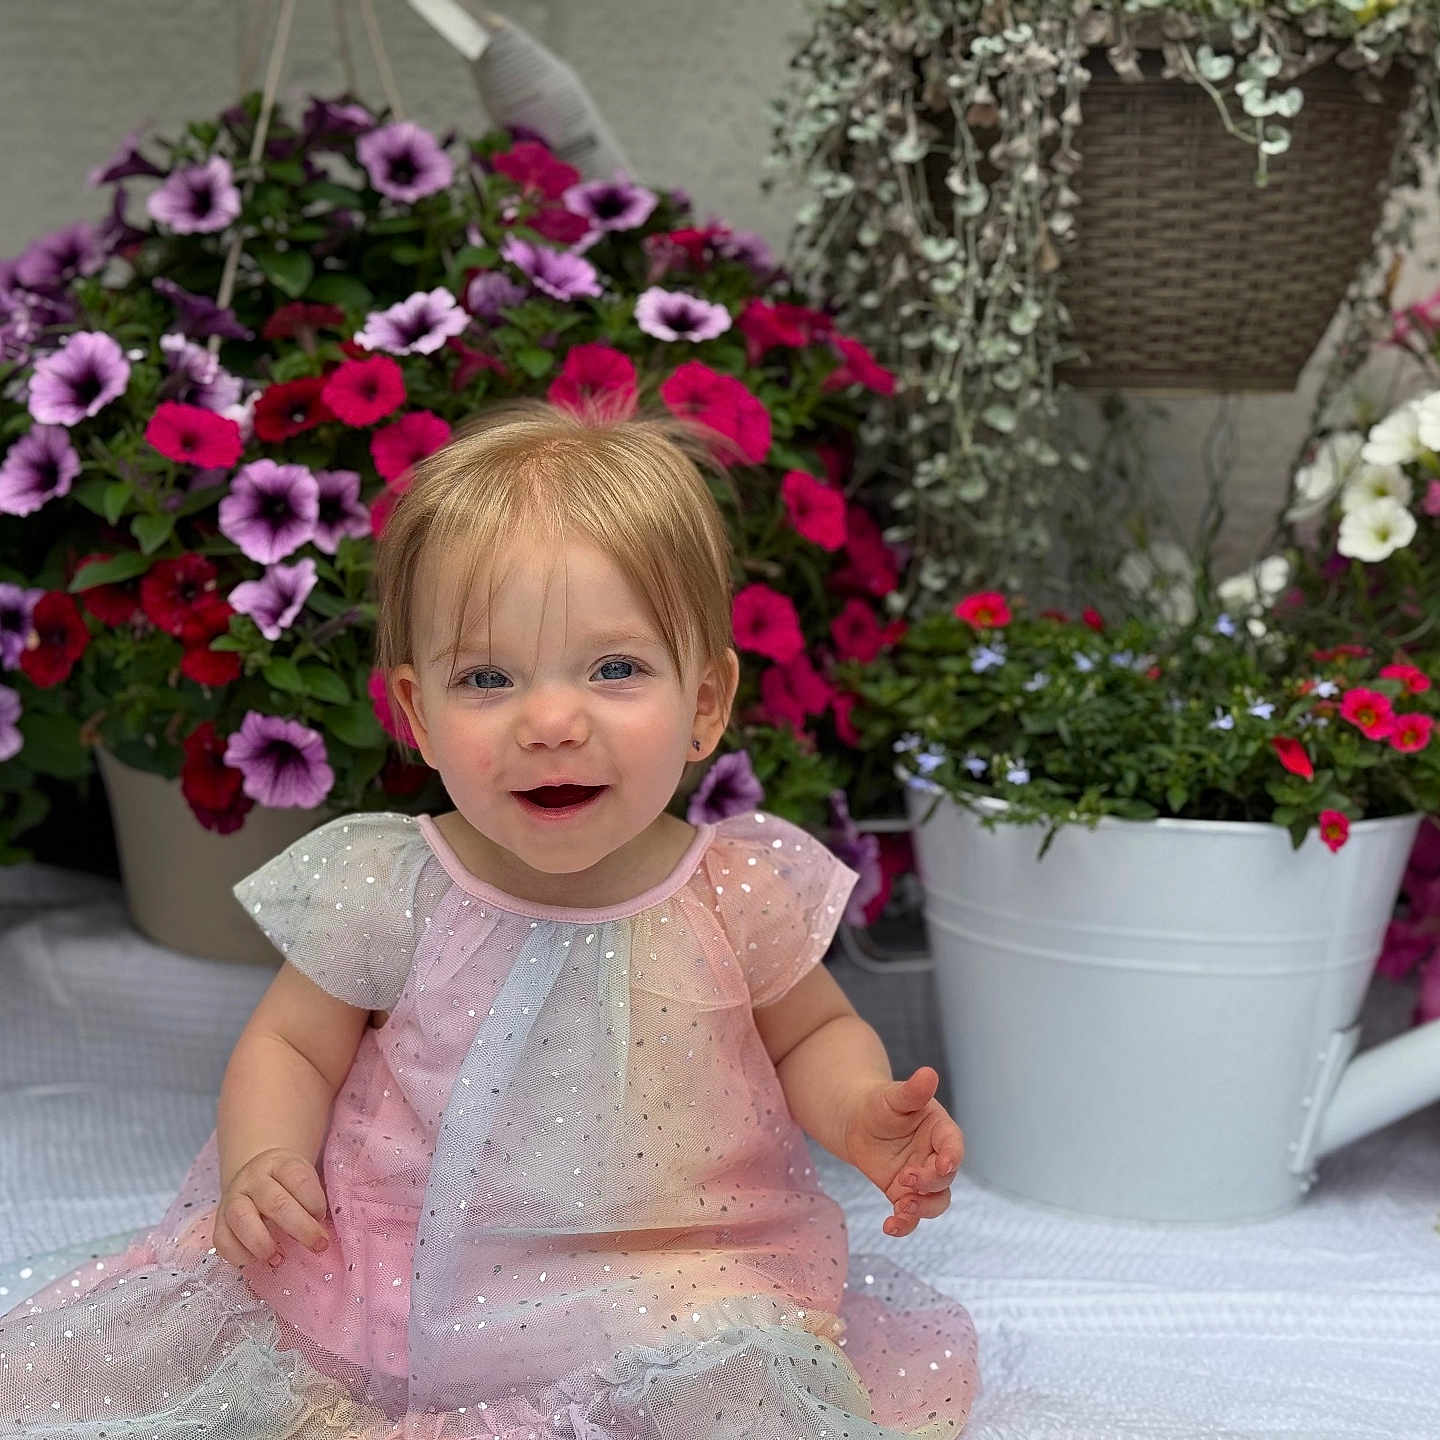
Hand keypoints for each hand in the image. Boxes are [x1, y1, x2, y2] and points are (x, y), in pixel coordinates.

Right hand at [214, 1147, 331, 1268]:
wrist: (256, 1176)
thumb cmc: (288, 1184)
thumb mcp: (304, 1180)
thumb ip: (312, 1201)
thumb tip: (321, 1235)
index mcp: (280, 1164)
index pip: (298, 1178)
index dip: (314, 1201)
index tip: (322, 1217)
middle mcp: (253, 1179)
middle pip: (275, 1202)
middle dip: (300, 1228)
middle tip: (318, 1245)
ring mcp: (233, 1199)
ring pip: (241, 1218)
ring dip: (262, 1243)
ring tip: (279, 1259)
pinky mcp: (218, 1221)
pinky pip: (222, 1239)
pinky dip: (238, 1254)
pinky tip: (255, 1261)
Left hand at [841, 1067, 963, 1237]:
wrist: (858, 1121)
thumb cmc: (881, 1104)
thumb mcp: (894, 1096)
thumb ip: (912, 1091)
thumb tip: (928, 1073)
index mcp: (940, 1129)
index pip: (954, 1145)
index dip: (952, 1156)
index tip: (944, 1164)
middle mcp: (936, 1156)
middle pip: (945, 1178)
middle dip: (930, 1182)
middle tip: (905, 1179)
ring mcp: (922, 1178)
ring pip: (935, 1201)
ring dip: (922, 1208)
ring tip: (901, 1207)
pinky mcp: (904, 1194)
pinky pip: (911, 1214)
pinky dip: (904, 1224)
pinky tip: (889, 1227)